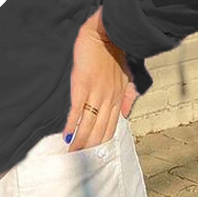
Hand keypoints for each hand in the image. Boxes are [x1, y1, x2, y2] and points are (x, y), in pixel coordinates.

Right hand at [63, 6, 138, 151]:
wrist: (108, 32)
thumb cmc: (117, 51)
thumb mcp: (129, 75)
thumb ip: (129, 95)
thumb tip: (127, 115)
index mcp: (119, 97)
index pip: (111, 128)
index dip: (103, 144)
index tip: (96, 157)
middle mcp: (109, 99)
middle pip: (100, 131)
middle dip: (91, 149)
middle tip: (81, 164)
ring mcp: (96, 93)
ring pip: (89, 125)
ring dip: (81, 142)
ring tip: (72, 155)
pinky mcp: (82, 84)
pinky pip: (77, 110)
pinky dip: (72, 125)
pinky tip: (67, 136)